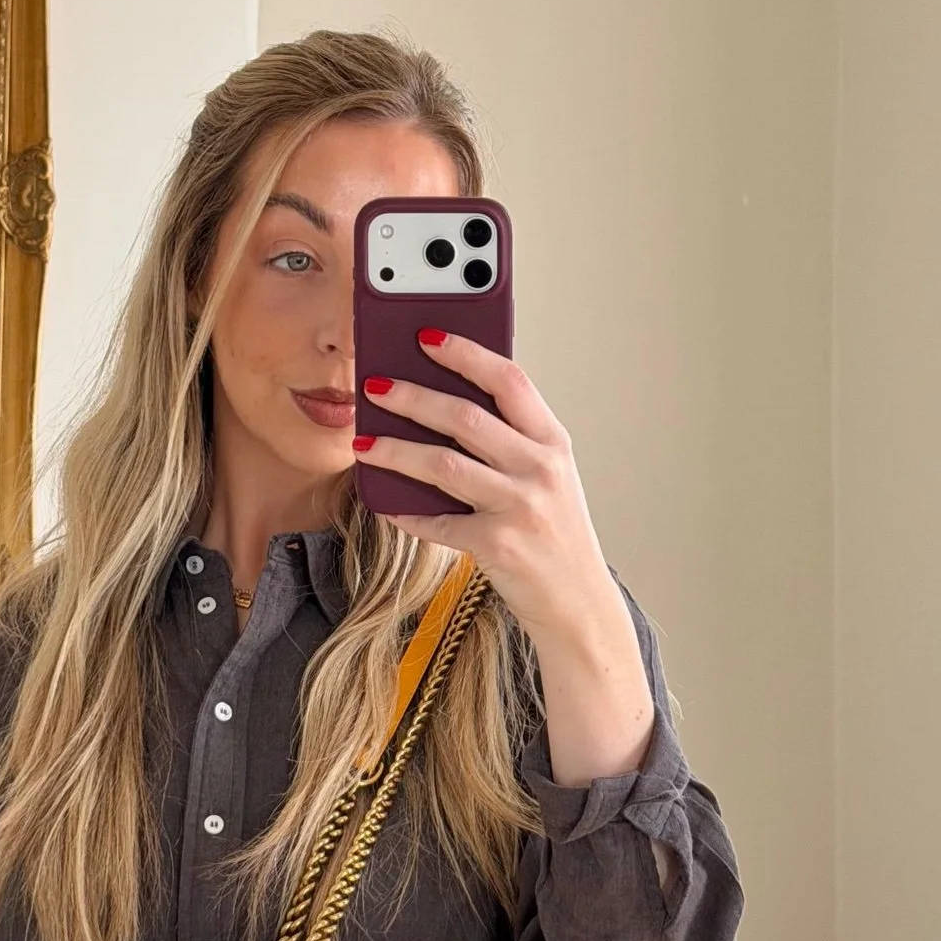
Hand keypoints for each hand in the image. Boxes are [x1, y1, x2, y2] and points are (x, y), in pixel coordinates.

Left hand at [355, 332, 623, 644]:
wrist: (578, 603)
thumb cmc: (554, 532)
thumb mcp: (548, 477)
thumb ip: (511, 440)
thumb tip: (441, 404)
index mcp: (553, 442)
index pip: (509, 381)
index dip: (467, 354)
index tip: (427, 337)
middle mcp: (540, 469)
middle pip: (465, 417)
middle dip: (412, 396)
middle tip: (374, 385)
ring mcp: (520, 507)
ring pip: (442, 464)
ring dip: (395, 450)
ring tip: (363, 442)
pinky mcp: (497, 545)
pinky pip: (436, 521)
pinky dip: (405, 510)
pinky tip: (384, 500)